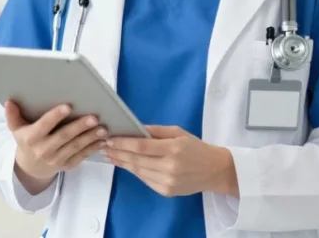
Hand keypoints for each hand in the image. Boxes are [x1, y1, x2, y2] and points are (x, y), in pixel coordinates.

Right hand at [5, 100, 107, 191]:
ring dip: (90, 137)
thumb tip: (9, 101)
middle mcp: (43, 150)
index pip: (43, 126)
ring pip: (75, 147)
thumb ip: (13, 116)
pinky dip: (94, 148)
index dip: (54, 117)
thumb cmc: (26, 140)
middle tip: (94, 117)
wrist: (31, 167)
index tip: (67, 106)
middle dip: (79, 127)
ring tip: (103, 128)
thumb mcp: (16, 129)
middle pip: (63, 137)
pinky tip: (103, 140)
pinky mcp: (67, 165)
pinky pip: (82, 156)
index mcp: (31, 138)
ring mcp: (56, 159)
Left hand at [103, 125, 238, 197]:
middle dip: (118, 153)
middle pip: (136, 160)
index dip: (123, 143)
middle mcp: (170, 167)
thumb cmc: (196, 147)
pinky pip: (145, 179)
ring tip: (110, 155)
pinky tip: (125, 164)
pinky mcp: (166, 191)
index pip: (142, 146)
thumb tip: (134, 127)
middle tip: (104, 146)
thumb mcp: (178, 132)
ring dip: (122, 163)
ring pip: (138, 171)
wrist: (214, 170)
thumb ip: (156, 131)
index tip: (110, 138)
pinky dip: (134, 171)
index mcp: (173, 149)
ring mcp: (167, 182)